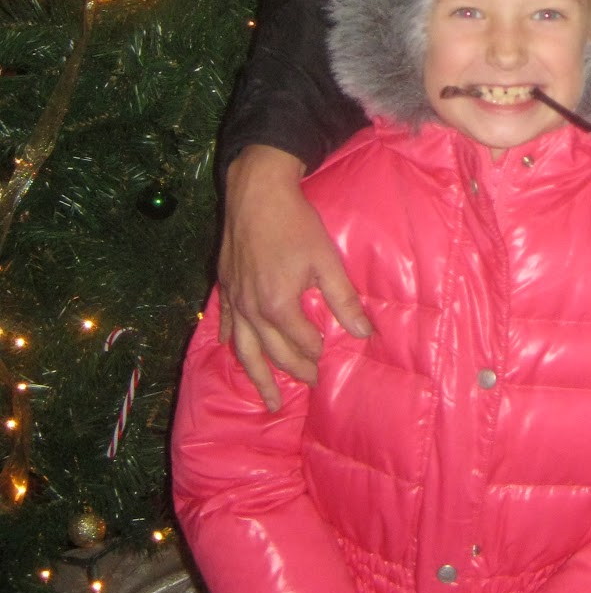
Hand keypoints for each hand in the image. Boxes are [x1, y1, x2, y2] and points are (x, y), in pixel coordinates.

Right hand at [217, 143, 371, 409]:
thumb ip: (344, 300)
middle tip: (310, 383)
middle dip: (294, 371)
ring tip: (268, 399)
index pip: (303, 342)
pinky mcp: (223, 286)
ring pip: (243, 349)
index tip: (329, 358)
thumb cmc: (295, 224)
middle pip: (274, 353)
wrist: (256, 192)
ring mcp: (233, 300)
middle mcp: (252, 310)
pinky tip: (233, 349)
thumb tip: (365, 333)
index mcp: (278, 306)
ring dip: (257, 377)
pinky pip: (225, 324)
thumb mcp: (327, 261)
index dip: (318, 352)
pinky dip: (231, 341)